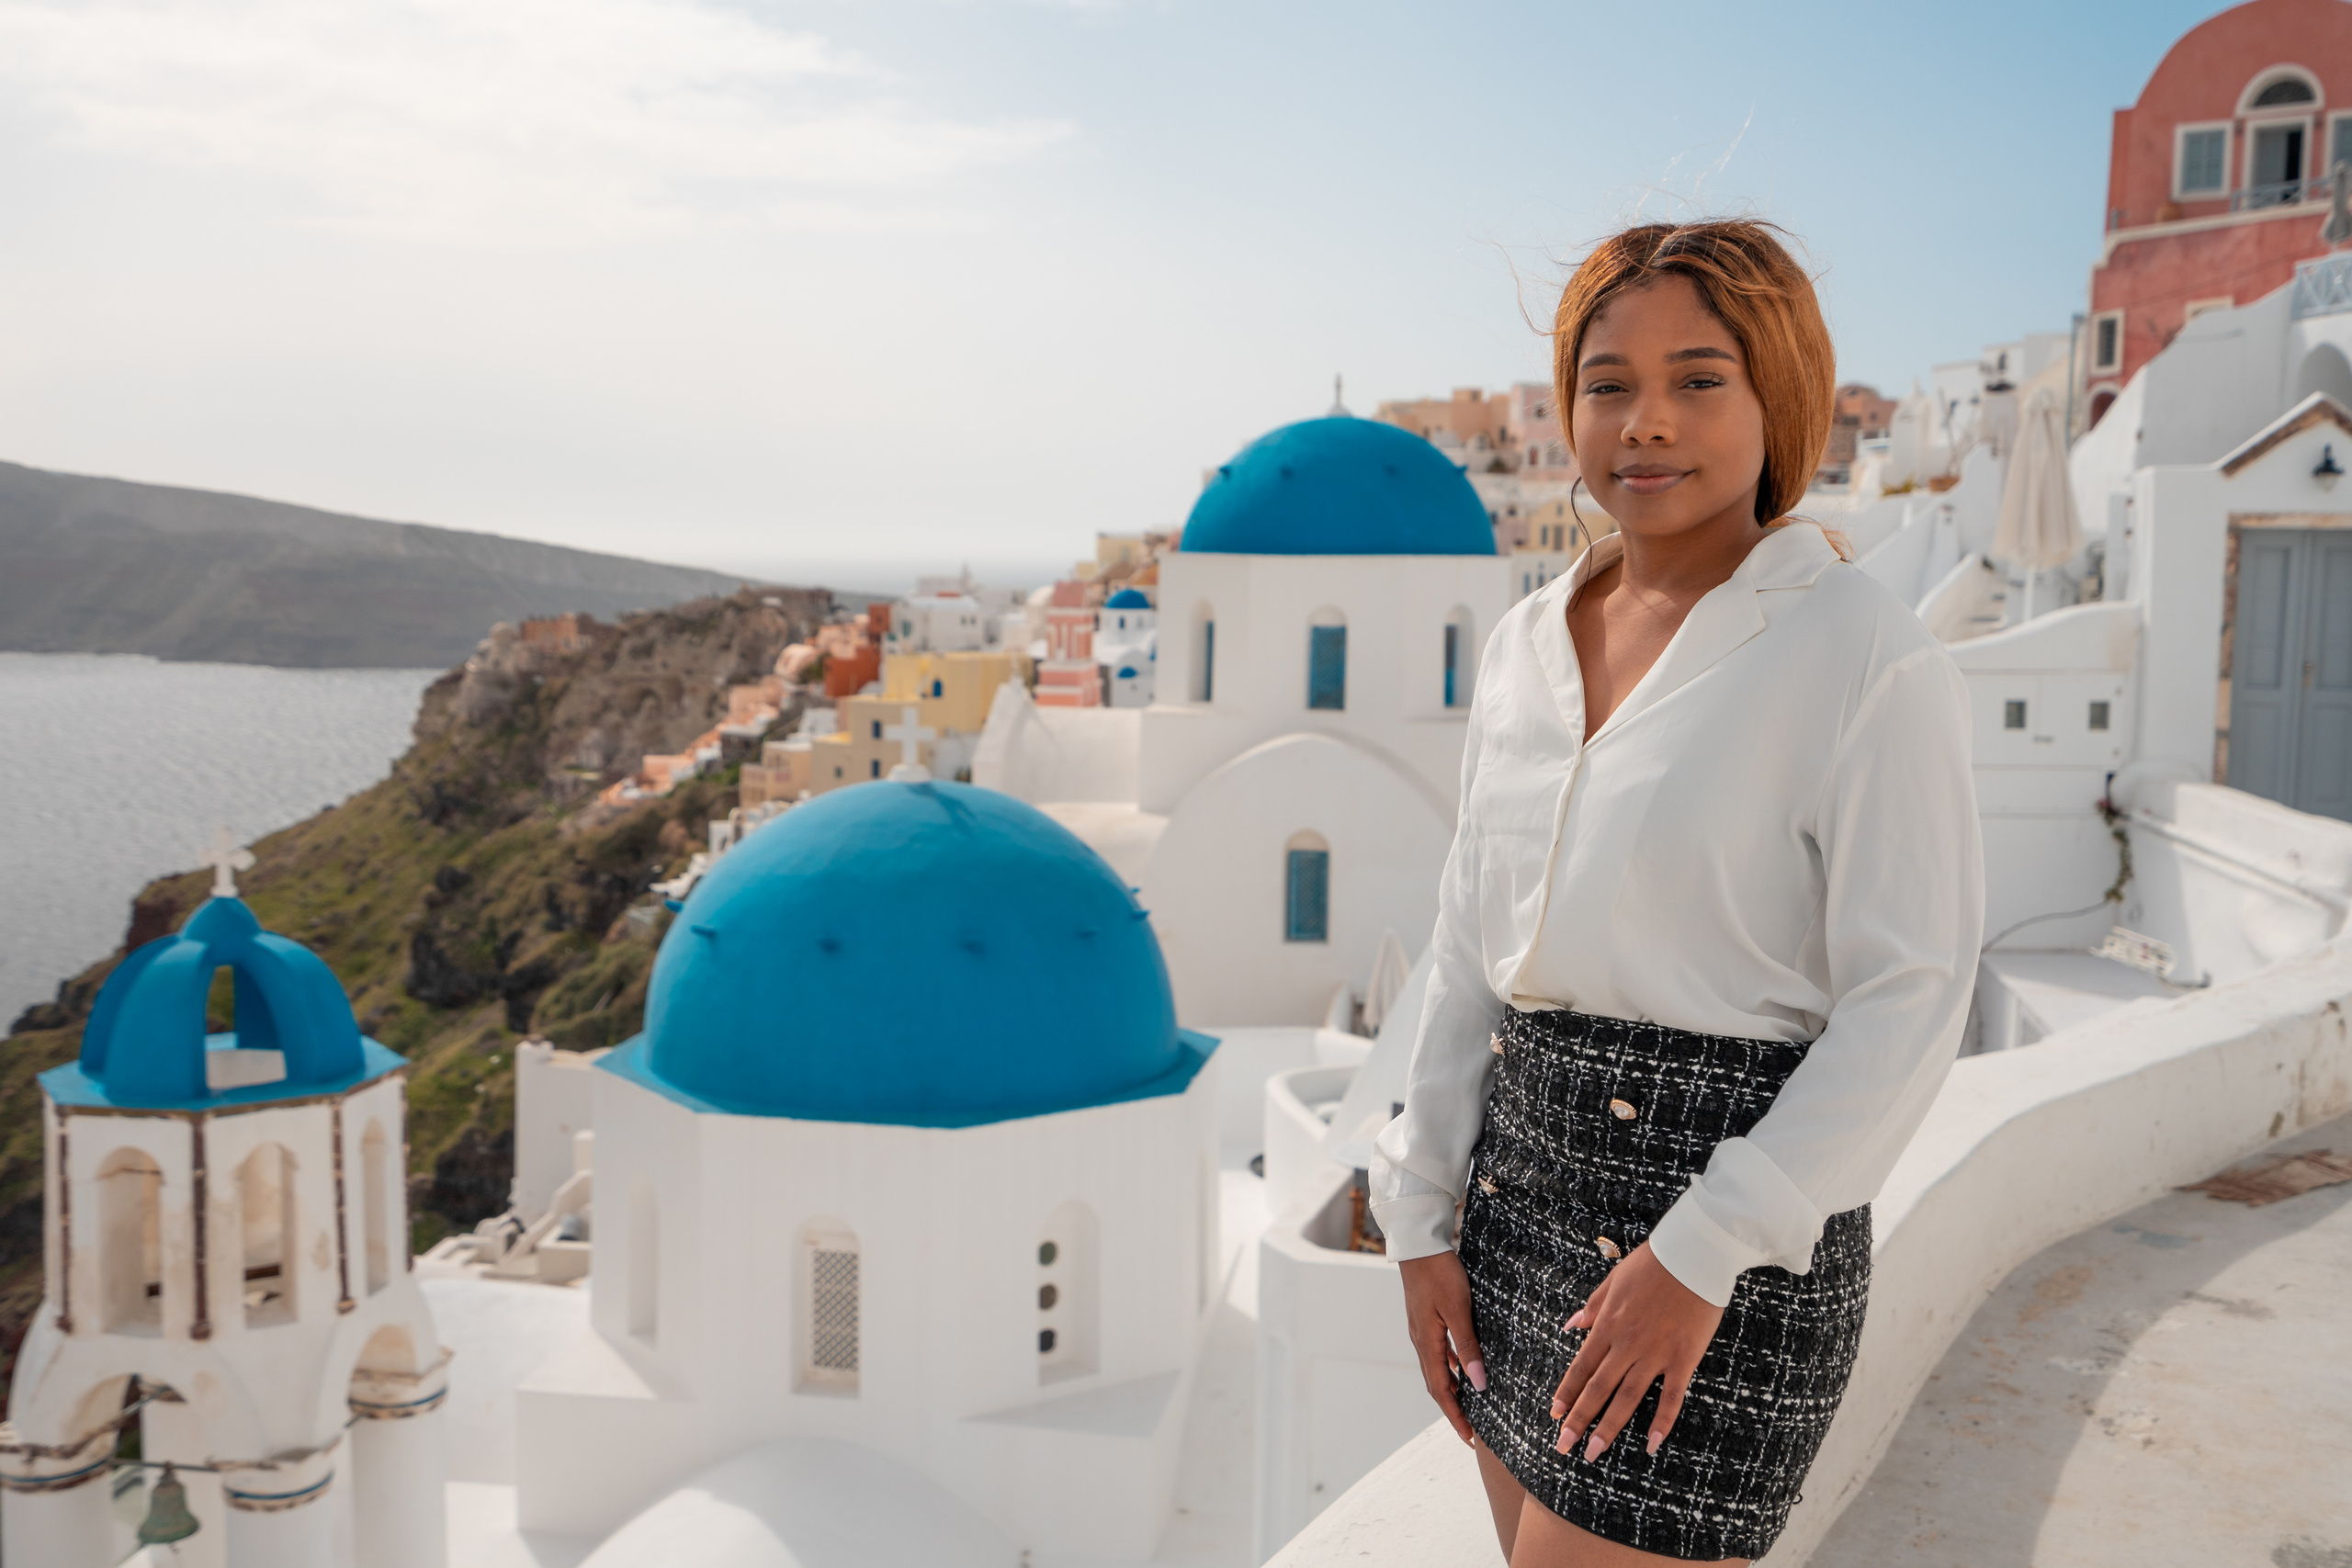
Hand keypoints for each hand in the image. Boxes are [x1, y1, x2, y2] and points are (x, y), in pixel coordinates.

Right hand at [1397, 1250, 1487, 1444]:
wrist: (1418, 1246)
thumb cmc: (1440, 1274)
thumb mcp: (1459, 1310)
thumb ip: (1468, 1347)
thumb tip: (1478, 1384)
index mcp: (1427, 1344)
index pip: (1442, 1391)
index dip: (1456, 1416)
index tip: (1469, 1438)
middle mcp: (1421, 1341)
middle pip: (1437, 1385)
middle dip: (1453, 1410)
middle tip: (1470, 1431)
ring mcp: (1422, 1331)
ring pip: (1437, 1370)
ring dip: (1451, 1390)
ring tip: (1469, 1405)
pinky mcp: (1426, 1320)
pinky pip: (1438, 1353)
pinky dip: (1450, 1368)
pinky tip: (1462, 1367)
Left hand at [1550, 1241, 1721, 1460]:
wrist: (1694, 1254)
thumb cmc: (1653, 1263)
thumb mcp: (1613, 1279)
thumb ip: (1593, 1307)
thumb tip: (1570, 1325)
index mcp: (1608, 1324)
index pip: (1581, 1366)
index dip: (1567, 1392)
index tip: (1554, 1414)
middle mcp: (1627, 1344)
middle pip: (1598, 1389)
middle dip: (1578, 1420)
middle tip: (1563, 1446)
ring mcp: (1655, 1354)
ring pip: (1627, 1398)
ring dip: (1609, 1428)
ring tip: (1593, 1452)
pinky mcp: (1683, 1358)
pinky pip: (1671, 1397)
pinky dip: (1662, 1422)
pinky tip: (1652, 1445)